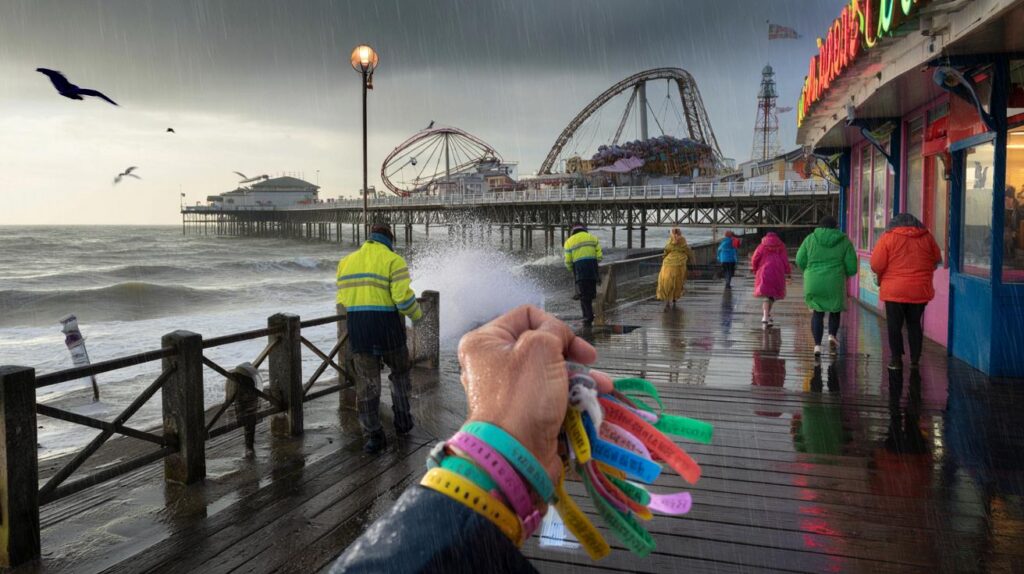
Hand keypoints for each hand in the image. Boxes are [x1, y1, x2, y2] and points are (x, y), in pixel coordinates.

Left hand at [457, 305, 612, 482]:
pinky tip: (592, 403)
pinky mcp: (523, 414)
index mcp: (485, 342)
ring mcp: (508, 391)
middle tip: (590, 362)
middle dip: (572, 355)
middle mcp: (493, 364)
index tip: (573, 344)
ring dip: (579, 378)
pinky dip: (571, 398)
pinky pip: (551, 397)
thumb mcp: (540, 348)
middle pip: (541, 346)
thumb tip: (559, 336)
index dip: (555, 325)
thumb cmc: (522, 397)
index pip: (526, 316)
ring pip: (550, 373)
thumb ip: (554, 331)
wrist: (517, 454)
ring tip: (602, 387)